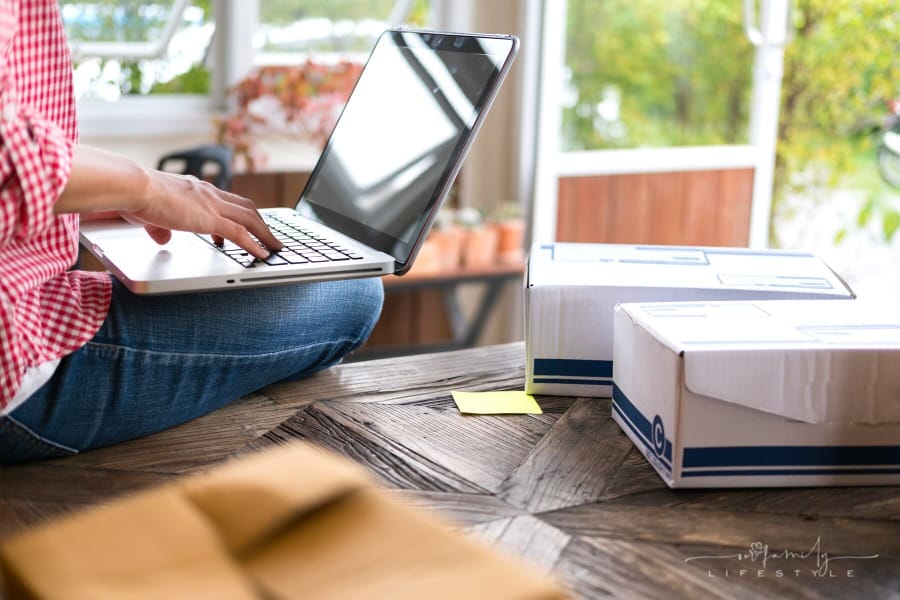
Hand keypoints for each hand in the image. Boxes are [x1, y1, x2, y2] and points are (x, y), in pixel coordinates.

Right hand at [121, 170, 281, 259]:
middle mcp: (209, 193)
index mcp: (197, 189)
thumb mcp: (150, 214)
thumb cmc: (136, 197)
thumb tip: (163, 239)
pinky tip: (263, 254)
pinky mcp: (210, 218)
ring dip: (265, 235)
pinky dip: (254, 245)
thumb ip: (159, 228)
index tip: (246, 225)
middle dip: (261, 223)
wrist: (134, 187)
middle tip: (270, 237)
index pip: (227, 199)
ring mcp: (212, 205)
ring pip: (250, 219)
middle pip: (246, 207)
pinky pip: (240, 233)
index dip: (240, 212)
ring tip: (275, 248)